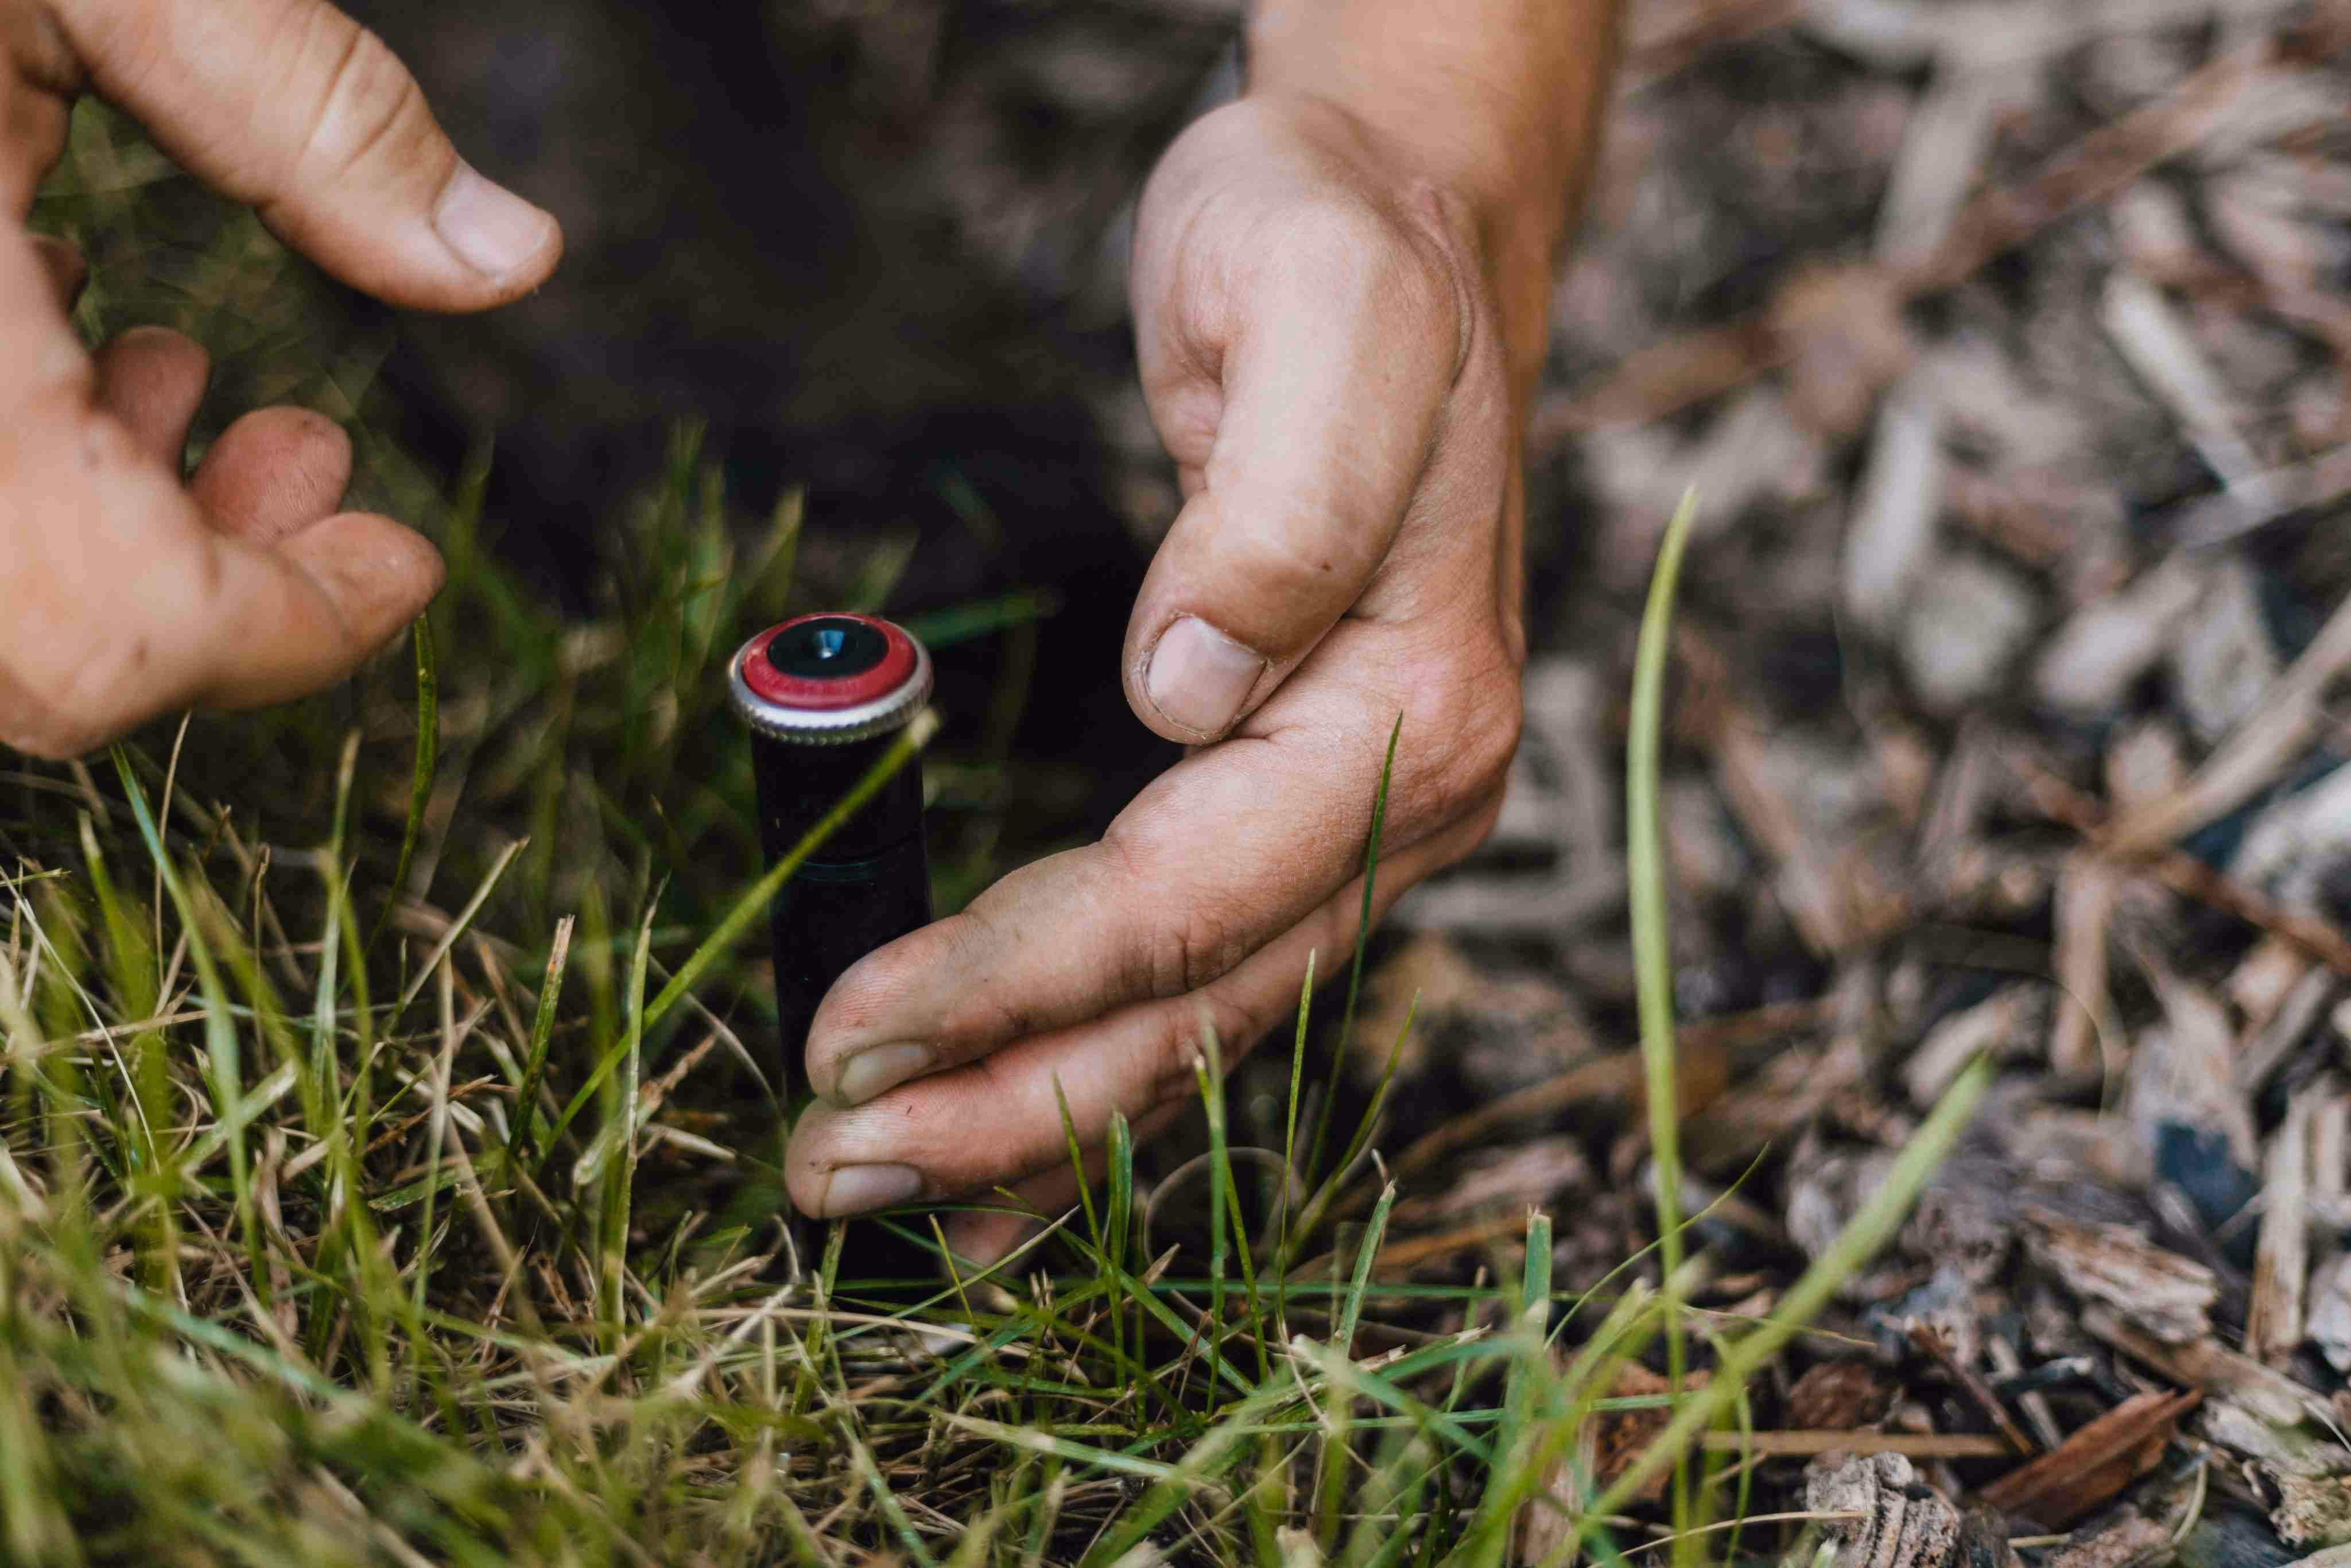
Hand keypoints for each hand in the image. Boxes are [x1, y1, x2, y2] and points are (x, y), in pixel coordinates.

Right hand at [0, 0, 558, 758]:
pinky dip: (15, 462)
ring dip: (109, 528)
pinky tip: (51, 325)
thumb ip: (300, 105)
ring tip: (187, 378)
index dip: (284, 631)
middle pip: (36, 647)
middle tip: (308, 456)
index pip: (109, 630)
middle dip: (208, 588)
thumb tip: (507, 255)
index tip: (400, 563)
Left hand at [785, 95, 1527, 1258]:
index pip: (1189, 896)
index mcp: (1408, 708)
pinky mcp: (1295, 800)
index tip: (855, 1027)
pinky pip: (1195, 970)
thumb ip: (1274, 508)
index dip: (1019, 980)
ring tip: (885, 1193)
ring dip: (1036, 1116)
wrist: (1407, 227)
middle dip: (1009, 1101)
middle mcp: (1404, 795)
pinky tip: (1003, 1136)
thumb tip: (1186, 689)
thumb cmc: (1343, 254)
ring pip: (1197, 1018)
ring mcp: (1361, 814)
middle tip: (834, 1170)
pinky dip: (1088, 1060)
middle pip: (1195, 1003)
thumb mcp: (1318, 316)